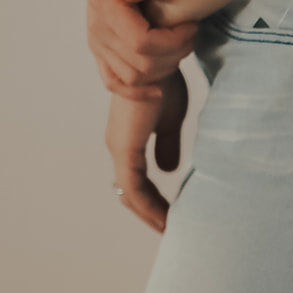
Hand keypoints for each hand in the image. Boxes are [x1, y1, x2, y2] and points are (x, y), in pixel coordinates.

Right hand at [87, 0, 198, 100]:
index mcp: (105, 7)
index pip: (142, 43)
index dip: (173, 41)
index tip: (192, 24)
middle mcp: (97, 31)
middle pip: (141, 64)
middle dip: (174, 54)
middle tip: (191, 34)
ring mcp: (97, 44)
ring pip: (134, 78)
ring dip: (164, 68)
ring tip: (180, 46)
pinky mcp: (101, 52)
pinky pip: (114, 83)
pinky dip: (137, 92)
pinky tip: (159, 90)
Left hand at [105, 67, 190, 232]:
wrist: (158, 60)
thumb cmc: (166, 82)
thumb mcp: (172, 118)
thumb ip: (167, 144)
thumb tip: (168, 170)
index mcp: (128, 139)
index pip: (137, 181)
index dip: (154, 202)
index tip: (173, 217)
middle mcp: (119, 146)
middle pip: (131, 193)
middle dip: (151, 214)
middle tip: (172, 232)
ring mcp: (119, 149)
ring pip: (131, 195)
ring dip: (151, 214)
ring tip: (171, 230)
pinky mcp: (125, 149)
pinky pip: (134, 188)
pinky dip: (149, 206)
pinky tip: (167, 217)